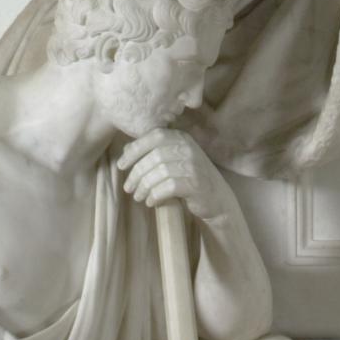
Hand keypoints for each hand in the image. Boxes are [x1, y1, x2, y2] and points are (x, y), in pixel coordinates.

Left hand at [116, 130, 230, 218]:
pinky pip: (168, 187)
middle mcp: (189, 149)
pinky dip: (156, 195)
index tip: (121, 165)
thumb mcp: (175, 160)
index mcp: (182, 138)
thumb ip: (154, 151)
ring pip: (159, 172)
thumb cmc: (191, 180)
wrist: (218, 200)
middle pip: (154, 157)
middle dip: (136, 173)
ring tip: (138, 197)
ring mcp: (194, 166)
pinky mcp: (196, 184)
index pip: (153, 137)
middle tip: (128, 187)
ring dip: (144, 187)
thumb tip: (126, 149)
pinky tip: (151, 202)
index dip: (134, 150)